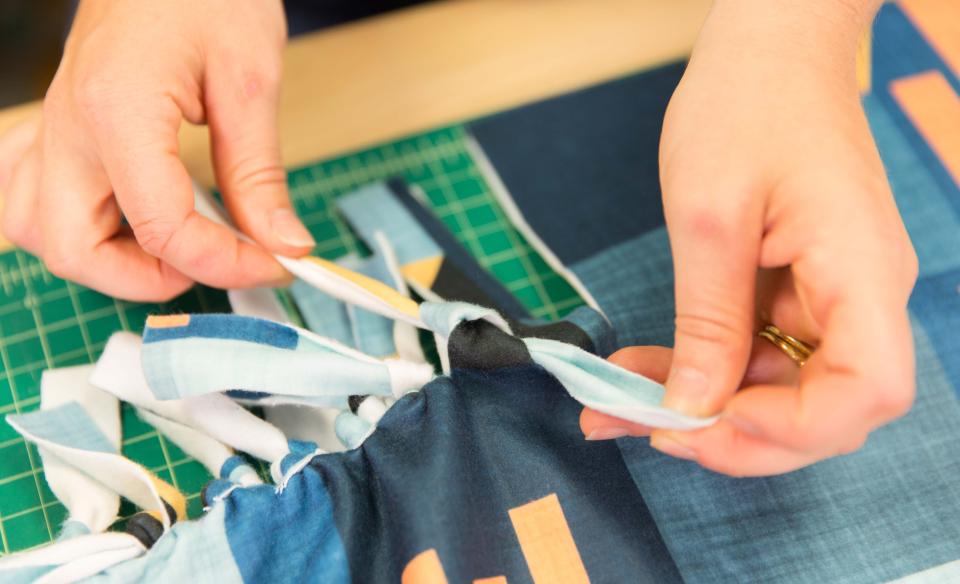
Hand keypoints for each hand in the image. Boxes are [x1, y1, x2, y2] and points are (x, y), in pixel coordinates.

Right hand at [0, 0, 313, 300]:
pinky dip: (76, 223)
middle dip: (150, 278)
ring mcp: (54, 128)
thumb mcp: (250, 81)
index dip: (225, 263)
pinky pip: (33, 194)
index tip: (275, 265)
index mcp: (118, 112)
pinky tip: (125, 216)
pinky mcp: (59, 127)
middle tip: (216, 260)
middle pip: (73, 249)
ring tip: (173, 243)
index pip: (162, 228)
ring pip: (39, 230)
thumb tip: (283, 243)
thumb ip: (260, 174)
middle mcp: (69, 127)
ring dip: (105, 259)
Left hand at [581, 0, 917, 475]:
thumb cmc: (746, 106)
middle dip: (734, 432)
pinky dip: (703, 368)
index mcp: (862, 271)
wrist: (768, 50)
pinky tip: (643, 370)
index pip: (867, 391)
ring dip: (704, 404)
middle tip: (645, 428)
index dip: (793, 428)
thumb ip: (708, 323)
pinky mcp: (799, 288)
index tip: (711, 419)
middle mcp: (861, 295)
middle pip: (823, 407)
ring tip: (619, 402)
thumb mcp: (709, 219)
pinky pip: (759, 351)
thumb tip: (692, 408)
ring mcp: (832, 294)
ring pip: (781, 387)